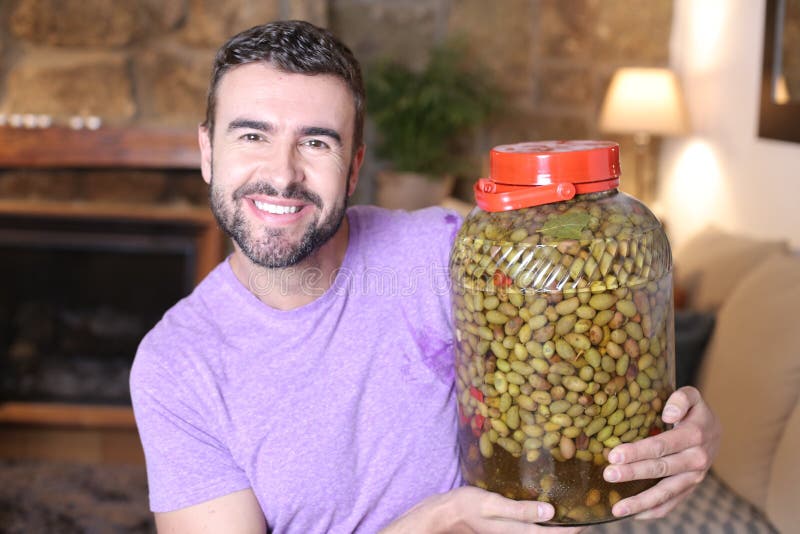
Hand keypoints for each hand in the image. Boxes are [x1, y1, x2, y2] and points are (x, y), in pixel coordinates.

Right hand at [381, 486, 584, 533]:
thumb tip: (550, 513)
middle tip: (581, 518)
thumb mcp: (493, 505)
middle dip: (563, 529)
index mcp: (515, 531)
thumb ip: (521, 510)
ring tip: (567, 516)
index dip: (568, 530)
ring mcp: (508, 532)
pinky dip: (537, 522)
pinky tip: (541, 512)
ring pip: (536, 532)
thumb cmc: (467, 506)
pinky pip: (526, 528)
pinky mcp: (503, 527)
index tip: (586, 523)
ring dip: (551, 526)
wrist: (444, 514)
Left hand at [602, 386, 720, 518]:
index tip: (614, 455)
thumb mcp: (692, 396)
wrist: (714, 431)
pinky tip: (633, 516)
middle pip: (660, 469)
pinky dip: (654, 511)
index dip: (637, 451)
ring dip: (641, 501)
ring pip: (666, 493)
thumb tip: (668, 413)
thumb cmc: (694, 411)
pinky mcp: (689, 489)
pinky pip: (672, 504)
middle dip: (632, 473)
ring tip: (617, 509)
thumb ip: (682, 398)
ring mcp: (694, 478)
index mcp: (695, 436)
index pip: (662, 445)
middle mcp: (696, 460)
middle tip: (608, 474)